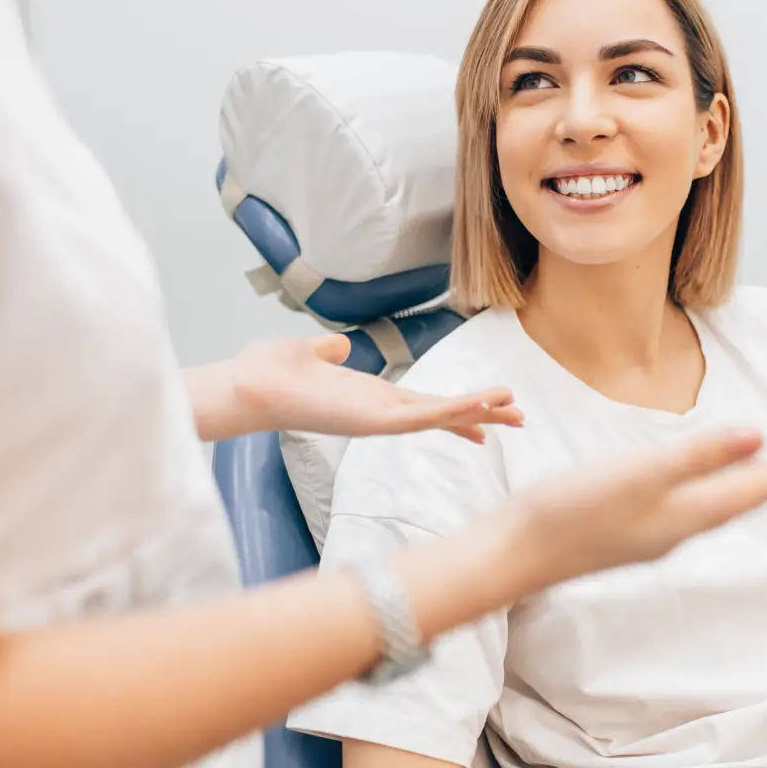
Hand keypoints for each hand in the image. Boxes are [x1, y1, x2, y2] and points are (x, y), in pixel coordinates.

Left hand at [228, 334, 523, 441]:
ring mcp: (377, 419)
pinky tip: (479, 407)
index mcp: (369, 397)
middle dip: (481, 414)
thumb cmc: (269, 373)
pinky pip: (421, 418)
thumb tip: (338, 346)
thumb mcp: (308, 353)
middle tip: (520, 417)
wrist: (246, 385)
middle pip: (441, 414)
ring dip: (477, 412)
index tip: (487, 411)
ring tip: (515, 410)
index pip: (423, 404)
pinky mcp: (372, 421)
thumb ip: (328, 351)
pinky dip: (452, 412)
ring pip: (439, 417)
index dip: (457, 407)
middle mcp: (378, 412)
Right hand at [503, 429, 766, 590]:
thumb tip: (757, 437)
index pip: (747, 492)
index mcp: (684, 515)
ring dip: (735, 491)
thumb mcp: (641, 473)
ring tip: (753, 476)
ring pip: (707, 510)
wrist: (514, 554)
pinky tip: (685, 490)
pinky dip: (699, 495)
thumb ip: (698, 456)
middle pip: (733, 504)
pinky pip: (678, 512)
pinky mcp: (619, 533)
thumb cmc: (571, 512)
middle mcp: (672, 531)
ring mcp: (645, 536)